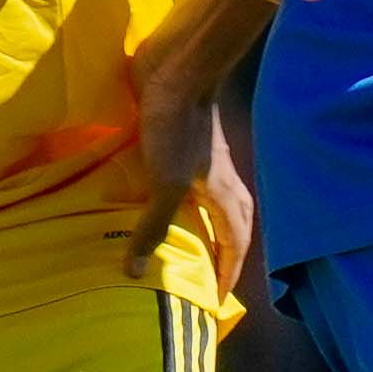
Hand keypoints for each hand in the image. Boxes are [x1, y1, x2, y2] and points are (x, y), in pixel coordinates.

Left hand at [124, 49, 261, 308]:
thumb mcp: (165, 183)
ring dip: (194, 228)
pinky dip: (171, 201)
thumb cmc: (178, 125)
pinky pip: (180, 183)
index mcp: (225, 197)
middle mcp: (220, 183)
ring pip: (204, 205)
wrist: (178, 67)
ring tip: (172, 249)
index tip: (214, 305)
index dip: (225, 277)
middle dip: (217, 257)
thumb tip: (137, 274)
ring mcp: (201, 162)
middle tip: (198, 281)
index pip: (235, 248)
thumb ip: (153, 227)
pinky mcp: (181, 143)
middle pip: (227, 229)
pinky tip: (147, 204)